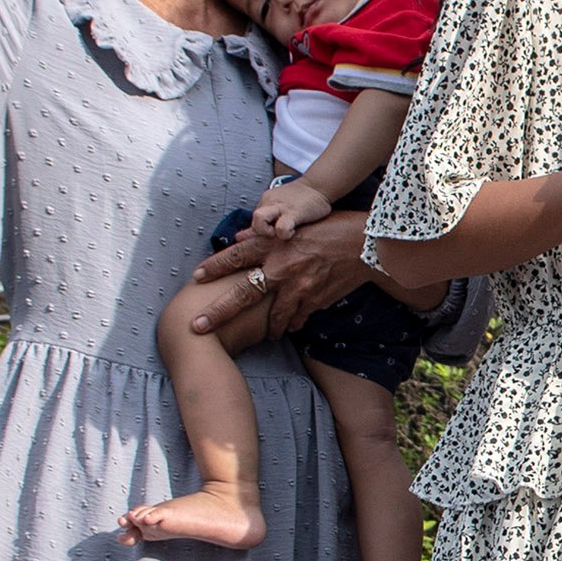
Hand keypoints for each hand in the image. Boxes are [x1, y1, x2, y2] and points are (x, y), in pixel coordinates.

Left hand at [190, 209, 378, 329]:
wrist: (366, 244)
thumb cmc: (330, 228)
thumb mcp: (295, 225)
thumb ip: (265, 235)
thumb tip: (238, 238)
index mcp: (274, 244)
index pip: (236, 255)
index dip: (214, 266)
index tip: (195, 277)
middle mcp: (281, 267)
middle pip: (242, 293)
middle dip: (218, 312)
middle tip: (198, 326)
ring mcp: (298, 287)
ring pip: (272, 316)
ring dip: (266, 328)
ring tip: (265, 335)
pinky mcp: (314, 300)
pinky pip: (297, 318)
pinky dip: (293, 323)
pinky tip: (290, 327)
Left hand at [249, 181, 334, 241]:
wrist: (319, 185)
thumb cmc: (300, 201)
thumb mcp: (277, 209)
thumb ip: (260, 224)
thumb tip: (239, 238)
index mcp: (264, 204)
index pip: (251, 223)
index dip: (253, 237)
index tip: (261, 244)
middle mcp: (268, 203)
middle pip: (251, 219)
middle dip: (258, 233)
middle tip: (272, 238)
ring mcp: (280, 207)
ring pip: (259, 219)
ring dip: (266, 232)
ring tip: (280, 235)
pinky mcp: (293, 212)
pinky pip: (282, 227)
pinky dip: (284, 234)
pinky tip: (292, 234)